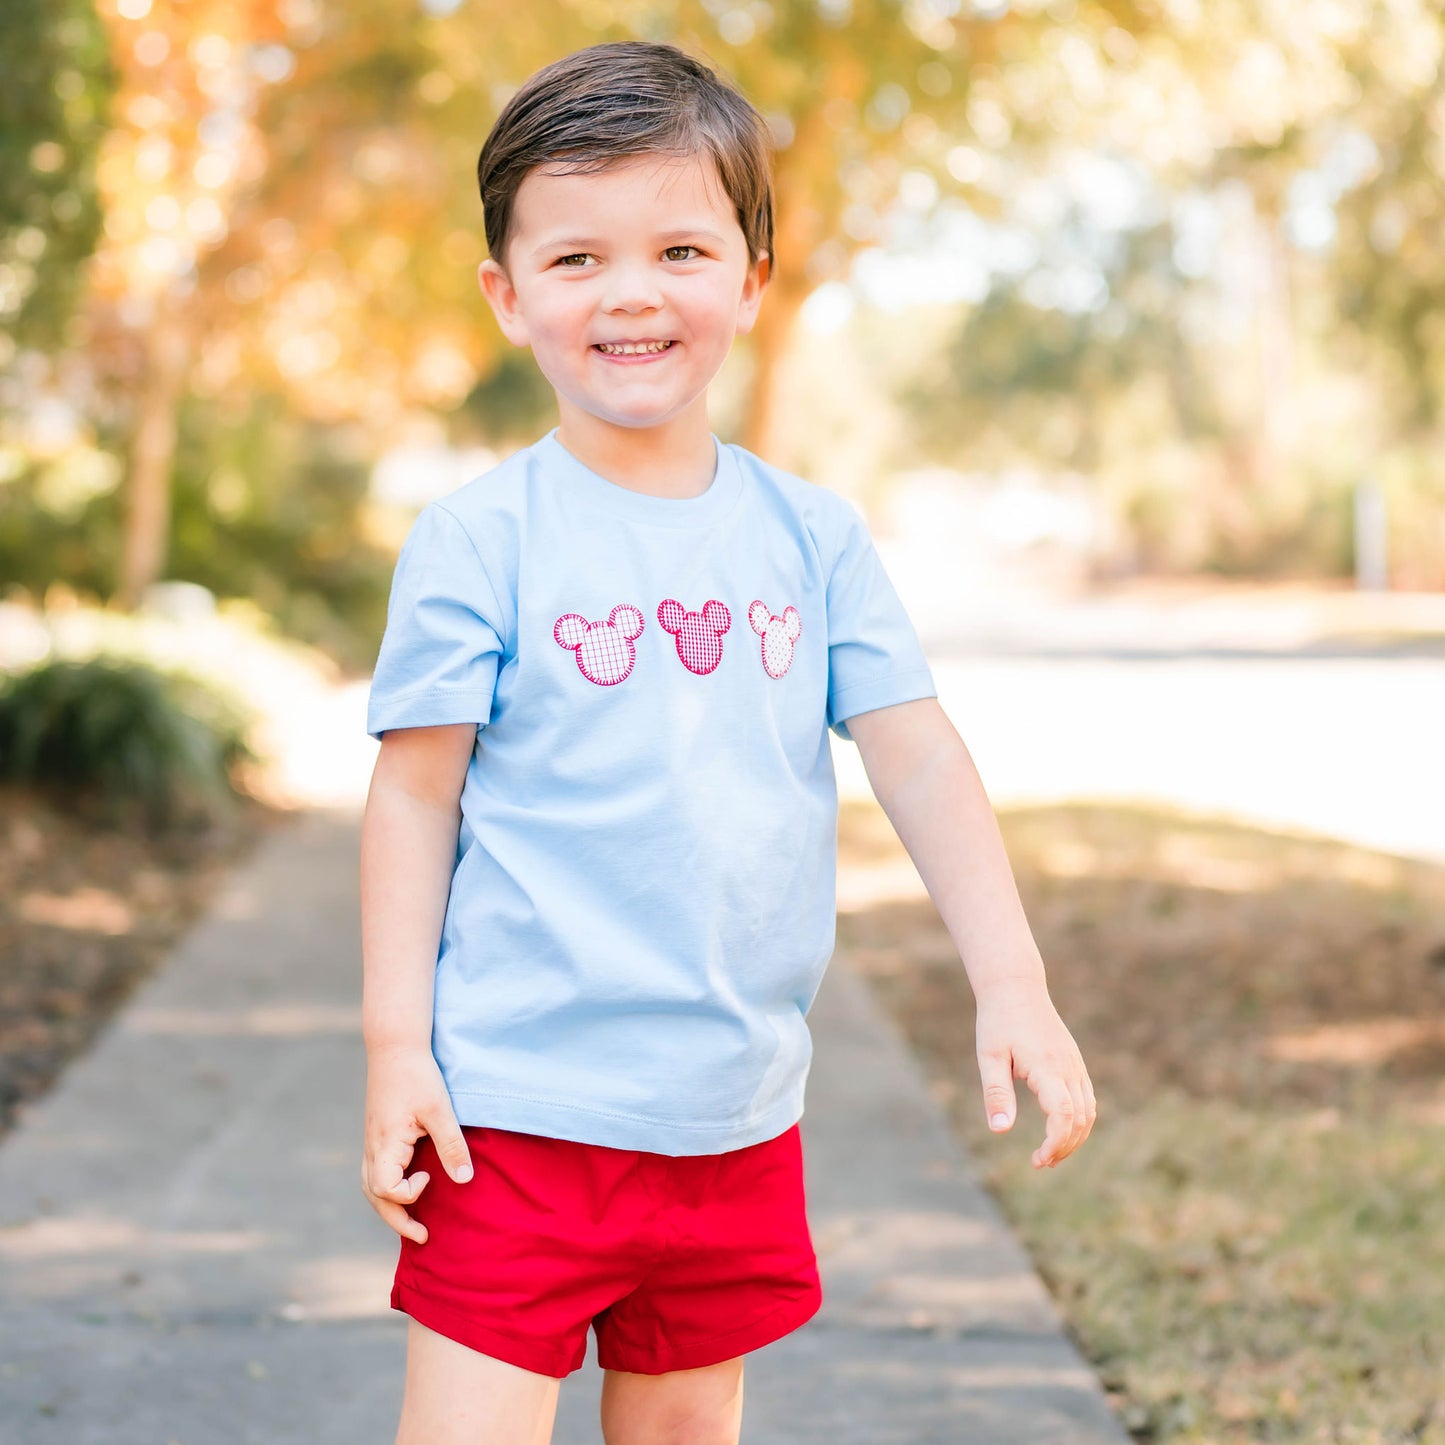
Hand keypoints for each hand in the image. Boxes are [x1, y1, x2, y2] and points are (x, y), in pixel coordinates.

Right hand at [361, 1043, 472, 1243]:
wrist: (395, 1046)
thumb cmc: (417, 1075)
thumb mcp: (439, 1109)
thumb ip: (451, 1145)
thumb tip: (464, 1180)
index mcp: (385, 1144)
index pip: (386, 1189)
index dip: (409, 1194)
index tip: (431, 1177)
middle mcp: (372, 1147)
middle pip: (375, 1196)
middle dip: (397, 1220)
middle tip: (423, 1236)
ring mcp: (371, 1140)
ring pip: (370, 1185)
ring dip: (389, 1206)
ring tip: (411, 1221)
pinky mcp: (377, 1133)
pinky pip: (374, 1171)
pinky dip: (387, 1188)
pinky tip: (406, 1186)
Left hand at [974, 976, 1095, 1168]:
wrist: (1016, 987)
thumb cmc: (998, 1021)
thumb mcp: (989, 1056)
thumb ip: (996, 1093)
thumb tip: (999, 1130)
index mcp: (1047, 1067)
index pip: (1064, 1115)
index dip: (1056, 1142)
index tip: (1037, 1159)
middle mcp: (1068, 1068)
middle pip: (1080, 1119)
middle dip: (1064, 1147)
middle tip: (1039, 1163)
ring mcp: (1075, 1065)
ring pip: (1088, 1112)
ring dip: (1074, 1138)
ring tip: (1049, 1155)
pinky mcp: (1074, 1063)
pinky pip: (1087, 1099)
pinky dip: (1079, 1121)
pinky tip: (1059, 1131)